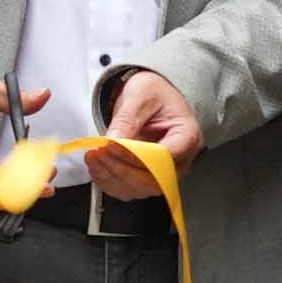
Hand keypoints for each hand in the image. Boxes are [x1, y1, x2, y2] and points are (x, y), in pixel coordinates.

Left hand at [89, 67, 199, 198]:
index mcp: (187, 135)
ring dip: (112, 177)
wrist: (150, 97)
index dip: (136, 156)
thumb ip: (127, 119)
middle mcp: (181, 160)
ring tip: (94, 157)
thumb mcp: (140, 96)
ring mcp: (165, 172)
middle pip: (153, 179)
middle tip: (98, 153)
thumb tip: (113, 141)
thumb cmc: (154, 93)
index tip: (111, 147)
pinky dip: (109, 182)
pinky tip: (97, 166)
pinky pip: (129, 189)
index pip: (164, 156)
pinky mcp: (148, 178)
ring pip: (139, 189)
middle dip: (121, 169)